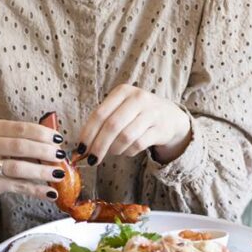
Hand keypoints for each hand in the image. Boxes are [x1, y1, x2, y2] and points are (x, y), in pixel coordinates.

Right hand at [0, 119, 65, 204]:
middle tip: (60, 156)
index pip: (22, 128)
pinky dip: (37, 190)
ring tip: (59, 174)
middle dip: (44, 151)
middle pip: (20, 147)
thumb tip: (56, 145)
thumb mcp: (3, 138)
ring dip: (42, 172)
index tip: (58, 139)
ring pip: (18, 169)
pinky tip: (51, 193)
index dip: (43, 133)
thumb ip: (25, 138)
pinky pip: (18, 187)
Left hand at [76, 86, 191, 165]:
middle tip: (92, 159)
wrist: (171, 116)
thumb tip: (82, 148)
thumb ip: (102, 123)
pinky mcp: (161, 129)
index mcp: (122, 91)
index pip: (100, 114)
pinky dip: (128, 152)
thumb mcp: (121, 108)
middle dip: (98, 146)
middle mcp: (138, 98)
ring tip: (112, 151)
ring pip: (125, 137)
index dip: (88, 133)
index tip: (80, 148)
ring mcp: (151, 113)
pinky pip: (138, 145)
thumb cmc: (137, 114)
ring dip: (114, 149)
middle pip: (112, 126)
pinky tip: (127, 150)